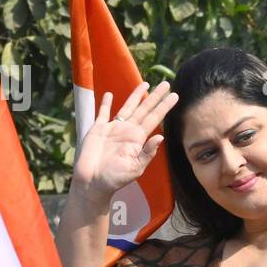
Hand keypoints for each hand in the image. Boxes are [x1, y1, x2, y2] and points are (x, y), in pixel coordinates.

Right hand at [71, 81, 178, 200]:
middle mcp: (127, 130)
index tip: (175, 95)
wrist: (92, 183)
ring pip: (127, 107)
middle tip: (166, 83)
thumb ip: (147, 153)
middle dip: (155, 96)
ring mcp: (112, 129)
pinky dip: (106, 104)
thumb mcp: (135, 168)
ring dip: (135, 96)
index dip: (164, 107)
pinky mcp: (97, 129)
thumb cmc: (115, 179)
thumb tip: (161, 137)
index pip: (154, 118)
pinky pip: (103, 113)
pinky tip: (110, 94)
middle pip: (144, 109)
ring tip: (145, 83)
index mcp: (138, 138)